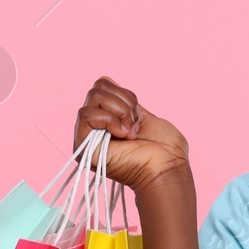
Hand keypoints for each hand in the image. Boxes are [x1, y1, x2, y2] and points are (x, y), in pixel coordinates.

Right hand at [74, 77, 189, 192]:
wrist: (165, 168)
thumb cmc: (164, 148)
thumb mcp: (143, 114)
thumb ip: (123, 100)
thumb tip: (105, 81)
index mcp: (108, 121)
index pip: (104, 86)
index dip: (125, 96)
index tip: (138, 117)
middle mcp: (95, 128)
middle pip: (97, 88)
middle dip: (124, 103)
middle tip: (134, 126)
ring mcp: (88, 137)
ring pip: (93, 96)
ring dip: (120, 112)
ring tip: (129, 133)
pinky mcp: (83, 146)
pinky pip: (86, 114)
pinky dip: (109, 121)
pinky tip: (122, 136)